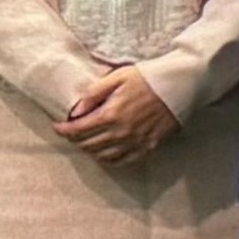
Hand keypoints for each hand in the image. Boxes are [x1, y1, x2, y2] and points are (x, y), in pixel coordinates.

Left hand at [53, 69, 176, 164]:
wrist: (181, 85)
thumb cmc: (149, 77)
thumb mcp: (118, 77)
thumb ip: (94, 93)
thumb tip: (76, 110)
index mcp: (111, 114)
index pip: (78, 130)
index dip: (63, 130)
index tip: (57, 126)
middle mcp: (121, 132)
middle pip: (87, 144)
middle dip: (75, 139)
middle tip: (72, 132)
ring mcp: (136, 142)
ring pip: (103, 155)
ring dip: (90, 150)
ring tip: (87, 141)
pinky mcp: (149, 147)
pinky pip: (123, 161)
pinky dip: (110, 159)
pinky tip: (106, 152)